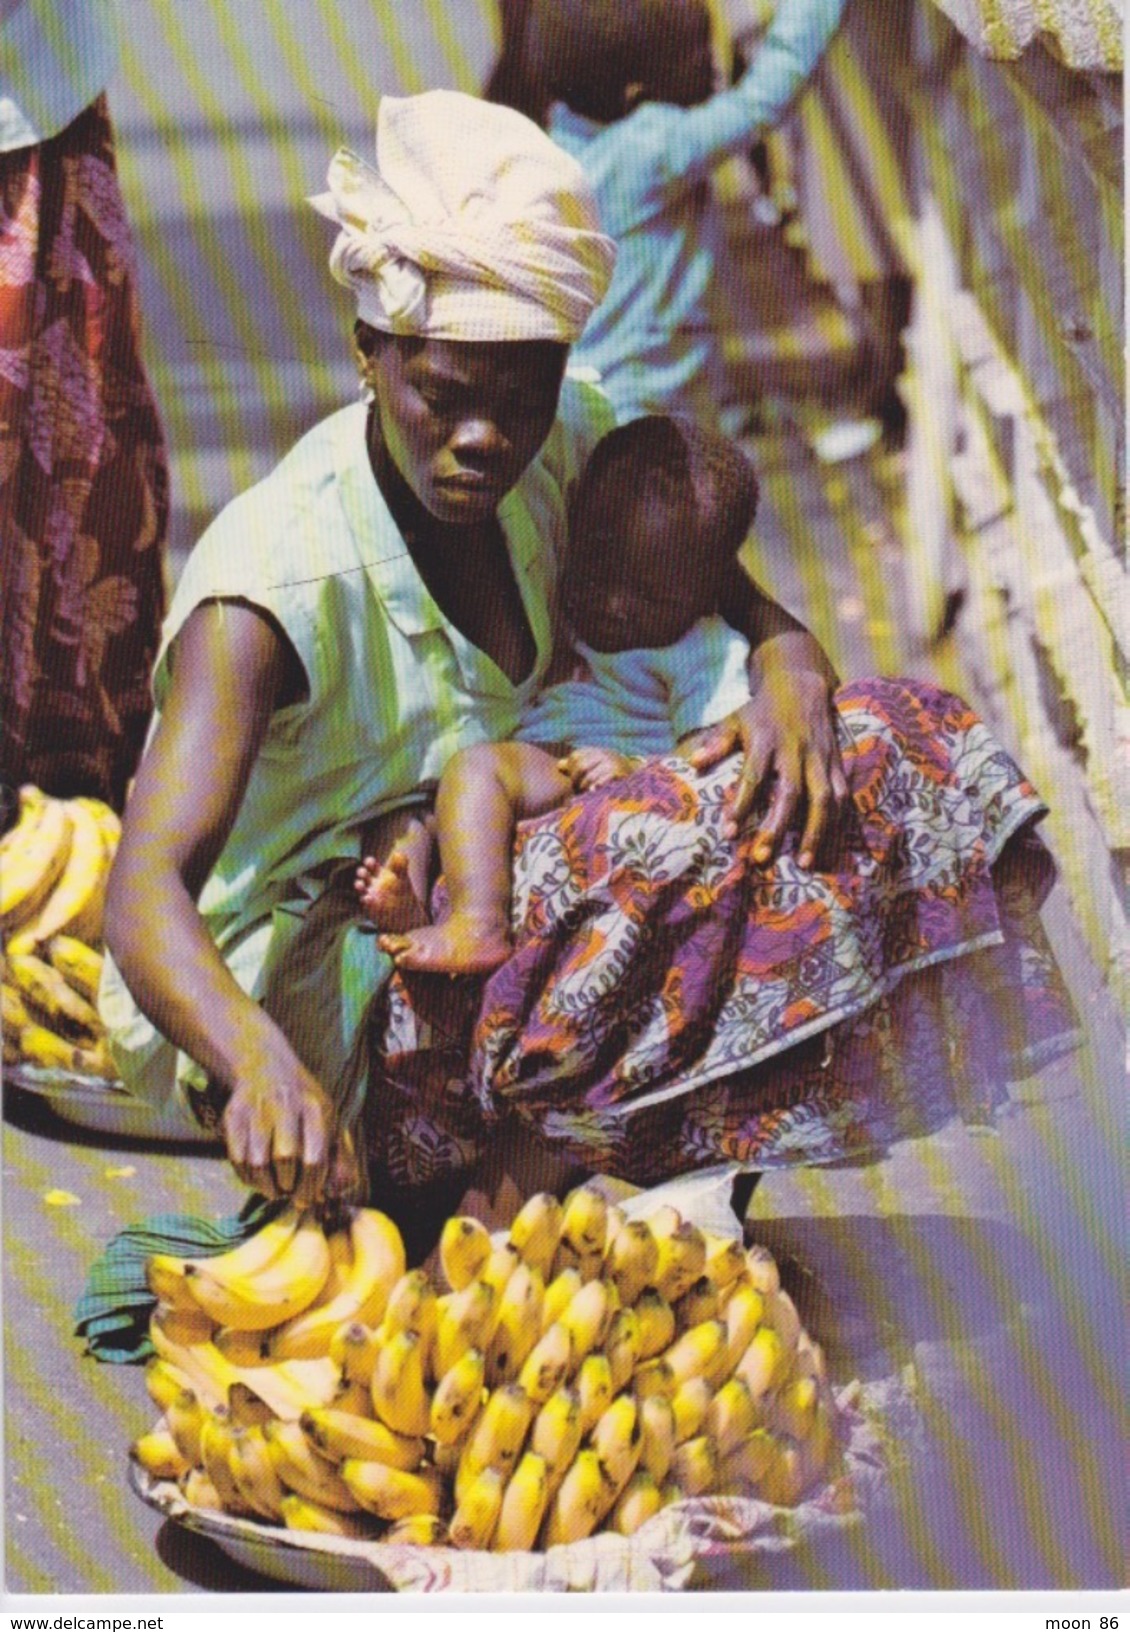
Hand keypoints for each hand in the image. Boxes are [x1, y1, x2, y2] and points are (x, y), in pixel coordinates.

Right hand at [221, 1051, 357, 1209]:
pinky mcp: (234, 1115)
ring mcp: (256, 1109)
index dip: (311, 1187)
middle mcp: (285, 1105)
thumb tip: (335, 1191)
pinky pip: (237, 1158)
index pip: (315, 1158)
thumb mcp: (329, 1119)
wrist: (265, 1067)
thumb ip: (339, 1156)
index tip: (307, 1198)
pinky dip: (247, 1177)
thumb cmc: (304, 1104)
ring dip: (266, 1186)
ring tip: (274, 1189)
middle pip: (285, 1159)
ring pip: (257, 1162)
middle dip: (288, 1185)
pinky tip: (257, 1179)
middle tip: (289, 1192)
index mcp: (315, 1108)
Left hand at [558, 745, 638, 790]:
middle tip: (578, 789)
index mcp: (595, 751)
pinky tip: (594, 792)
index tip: (574, 780)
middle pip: (581, 766)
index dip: (571, 769)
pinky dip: (596, 789)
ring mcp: (611, 763)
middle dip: (576, 780)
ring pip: (590, 777)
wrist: (634, 772)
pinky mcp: (618, 773)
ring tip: (586, 792)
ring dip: (585, 787)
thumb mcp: (595, 763)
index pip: (575, 756)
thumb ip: (577, 764)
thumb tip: (560, 765)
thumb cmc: (609, 769)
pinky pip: (601, 782)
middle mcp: (603, 754)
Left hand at [689, 635, 847, 867]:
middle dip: (778, 827)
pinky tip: (827, 847)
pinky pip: (842, 796)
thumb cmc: (762, 709)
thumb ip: (717, 743)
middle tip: (762, 857)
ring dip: (815, 832)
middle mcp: (796, 750)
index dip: (741, 805)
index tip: (729, 832)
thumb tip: (693, 763)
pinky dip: (837, 823)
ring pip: (823, 798)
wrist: (803, 683)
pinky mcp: (837, 763)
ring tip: (804, 864)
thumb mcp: (735, 719)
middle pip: (790, 793)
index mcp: (766, 740)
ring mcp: (820, 758)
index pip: (753, 776)